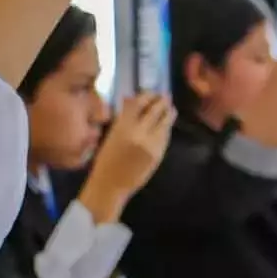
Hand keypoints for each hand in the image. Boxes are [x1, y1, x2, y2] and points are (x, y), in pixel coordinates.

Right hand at [82, 94, 176, 221]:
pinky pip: (165, 135)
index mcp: (122, 126)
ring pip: (165, 122)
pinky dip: (167, 128)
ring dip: (169, 112)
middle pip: (156, 109)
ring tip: (170, 108)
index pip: (139, 102)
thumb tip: (130, 97)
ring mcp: (150, 144)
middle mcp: (138, 133)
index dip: (148, 95)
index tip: (151, 93)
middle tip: (165, 96)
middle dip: (162, 101)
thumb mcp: (111, 135)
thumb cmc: (107, 160)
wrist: (111, 184)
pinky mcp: (158, 154)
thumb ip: (123, 116)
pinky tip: (166, 125)